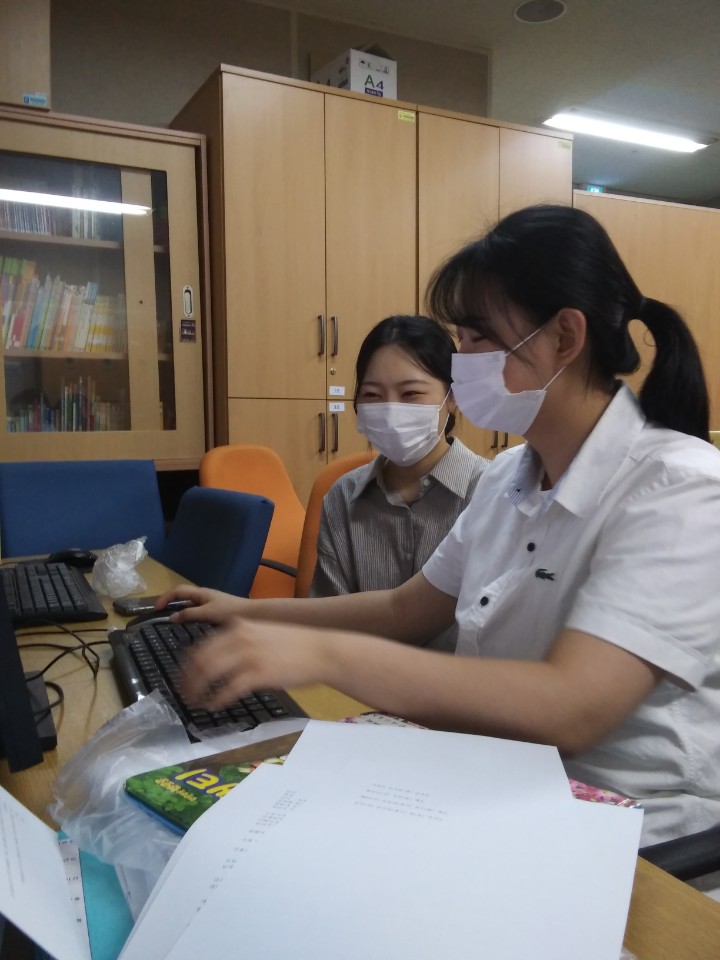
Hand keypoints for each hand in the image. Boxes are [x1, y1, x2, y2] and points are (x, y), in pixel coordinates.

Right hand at [154, 585, 246, 624]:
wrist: (251, 614)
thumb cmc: (230, 611)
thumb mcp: (208, 613)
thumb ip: (189, 614)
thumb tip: (171, 617)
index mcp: (200, 593)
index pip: (177, 590)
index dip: (165, 597)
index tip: (155, 609)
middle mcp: (203, 595)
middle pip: (181, 596)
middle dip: (169, 602)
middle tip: (159, 615)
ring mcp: (209, 602)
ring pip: (188, 604)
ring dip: (178, 609)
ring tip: (170, 621)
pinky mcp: (214, 610)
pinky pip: (196, 610)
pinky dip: (187, 615)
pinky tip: (187, 626)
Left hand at [180, 617, 329, 709]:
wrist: (320, 650)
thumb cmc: (293, 644)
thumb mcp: (261, 633)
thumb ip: (239, 642)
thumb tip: (219, 660)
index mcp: (237, 627)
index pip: (200, 647)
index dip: (187, 666)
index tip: (183, 679)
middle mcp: (239, 638)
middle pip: (200, 661)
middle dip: (188, 681)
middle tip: (185, 694)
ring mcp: (248, 656)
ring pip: (210, 675)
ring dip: (198, 691)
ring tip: (195, 703)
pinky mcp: (258, 674)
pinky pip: (228, 690)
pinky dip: (217, 700)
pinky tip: (214, 706)